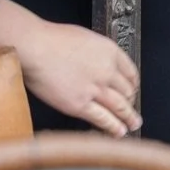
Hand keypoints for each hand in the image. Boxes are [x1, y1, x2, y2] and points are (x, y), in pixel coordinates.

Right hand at [0, 0, 139, 135]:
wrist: (36, 47)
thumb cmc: (53, 39)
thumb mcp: (85, 37)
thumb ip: (97, 53)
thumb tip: (101, 65)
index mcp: (109, 50)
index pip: (131, 72)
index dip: (133, 84)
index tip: (132, 90)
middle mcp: (107, 70)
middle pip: (127, 91)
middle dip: (131, 103)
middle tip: (133, 111)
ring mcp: (94, 89)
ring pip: (119, 107)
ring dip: (128, 118)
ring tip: (133, 124)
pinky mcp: (80, 105)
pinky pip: (102, 119)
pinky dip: (113, 127)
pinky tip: (118, 132)